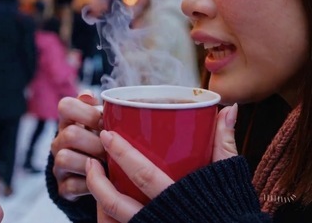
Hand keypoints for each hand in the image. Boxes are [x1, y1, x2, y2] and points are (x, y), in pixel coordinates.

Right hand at [50, 91, 105, 200]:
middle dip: (95, 142)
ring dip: (90, 163)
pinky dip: (89, 185)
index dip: (85, 112)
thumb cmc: (102, 144)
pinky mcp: (62, 188)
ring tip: (107, 165)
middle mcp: (59, 142)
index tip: (103, 121)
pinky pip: (71, 185)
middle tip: (110, 148)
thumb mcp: (101, 125)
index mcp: (69, 122)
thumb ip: (99, 109)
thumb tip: (88, 95)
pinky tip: (102, 182)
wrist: (98, 176)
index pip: (65, 105)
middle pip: (69, 134)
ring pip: (64, 158)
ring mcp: (59, 165)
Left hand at [85, 103, 238, 222]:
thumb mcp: (227, 174)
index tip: (107, 134)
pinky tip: (101, 198)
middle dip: (98, 177)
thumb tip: (229, 108)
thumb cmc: (230, 206)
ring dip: (97, 194)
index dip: (122, 154)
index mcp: (178, 197)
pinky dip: (106, 215)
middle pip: (117, 201)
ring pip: (113, 217)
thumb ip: (224, 142)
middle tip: (92, 156)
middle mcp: (160, 217)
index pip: (144, 174)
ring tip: (92, 173)